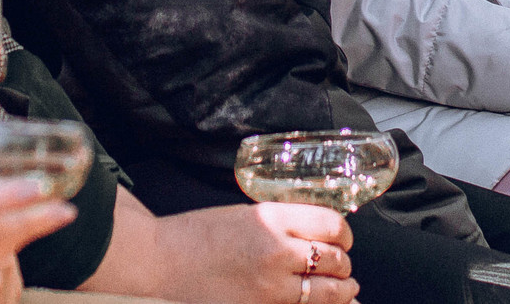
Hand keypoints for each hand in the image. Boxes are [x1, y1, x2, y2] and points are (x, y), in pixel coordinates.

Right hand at [141, 201, 356, 303]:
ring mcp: (270, 285)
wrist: (163, 260)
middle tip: (343, 265)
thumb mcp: (248, 214)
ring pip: (328, 291)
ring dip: (342, 289)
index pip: (331, 225)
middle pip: (335, 259)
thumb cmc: (200, 233)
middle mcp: (277, 250)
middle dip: (344, 264)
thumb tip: (319, 235)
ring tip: (345, 288)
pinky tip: (321, 302)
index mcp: (273, 218)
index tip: (343, 238)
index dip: (345, 234)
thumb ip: (283, 223)